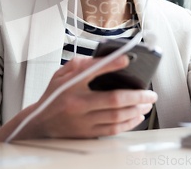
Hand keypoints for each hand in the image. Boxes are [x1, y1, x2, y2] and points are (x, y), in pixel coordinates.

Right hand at [25, 55, 157, 138]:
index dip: (111, 64)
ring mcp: (83, 121)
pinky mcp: (87, 133)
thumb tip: (101, 58)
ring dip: (136, 109)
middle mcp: (77, 104)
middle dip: (137, 95)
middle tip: (150, 92)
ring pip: (117, 116)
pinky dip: (128, 123)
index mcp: (70, 86)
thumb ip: (78, 64)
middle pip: (113, 99)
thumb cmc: (53, 96)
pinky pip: (113, 129)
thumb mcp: (60, 75)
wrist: (39, 123)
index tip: (126, 58)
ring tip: (147, 103)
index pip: (92, 71)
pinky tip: (137, 116)